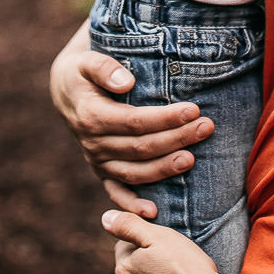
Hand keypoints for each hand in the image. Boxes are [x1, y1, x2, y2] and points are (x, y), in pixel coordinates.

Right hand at [49, 21, 214, 213]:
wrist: (67, 92)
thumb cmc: (83, 72)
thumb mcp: (87, 60)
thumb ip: (104, 68)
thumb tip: (126, 82)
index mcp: (91, 116)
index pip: (135, 122)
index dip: (165, 119)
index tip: (193, 110)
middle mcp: (94, 144)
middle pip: (141, 147)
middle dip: (177, 138)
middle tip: (207, 127)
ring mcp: (98, 161)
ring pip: (136, 171)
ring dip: (165, 168)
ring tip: (193, 159)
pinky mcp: (102, 172)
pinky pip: (117, 192)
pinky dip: (133, 205)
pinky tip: (154, 212)